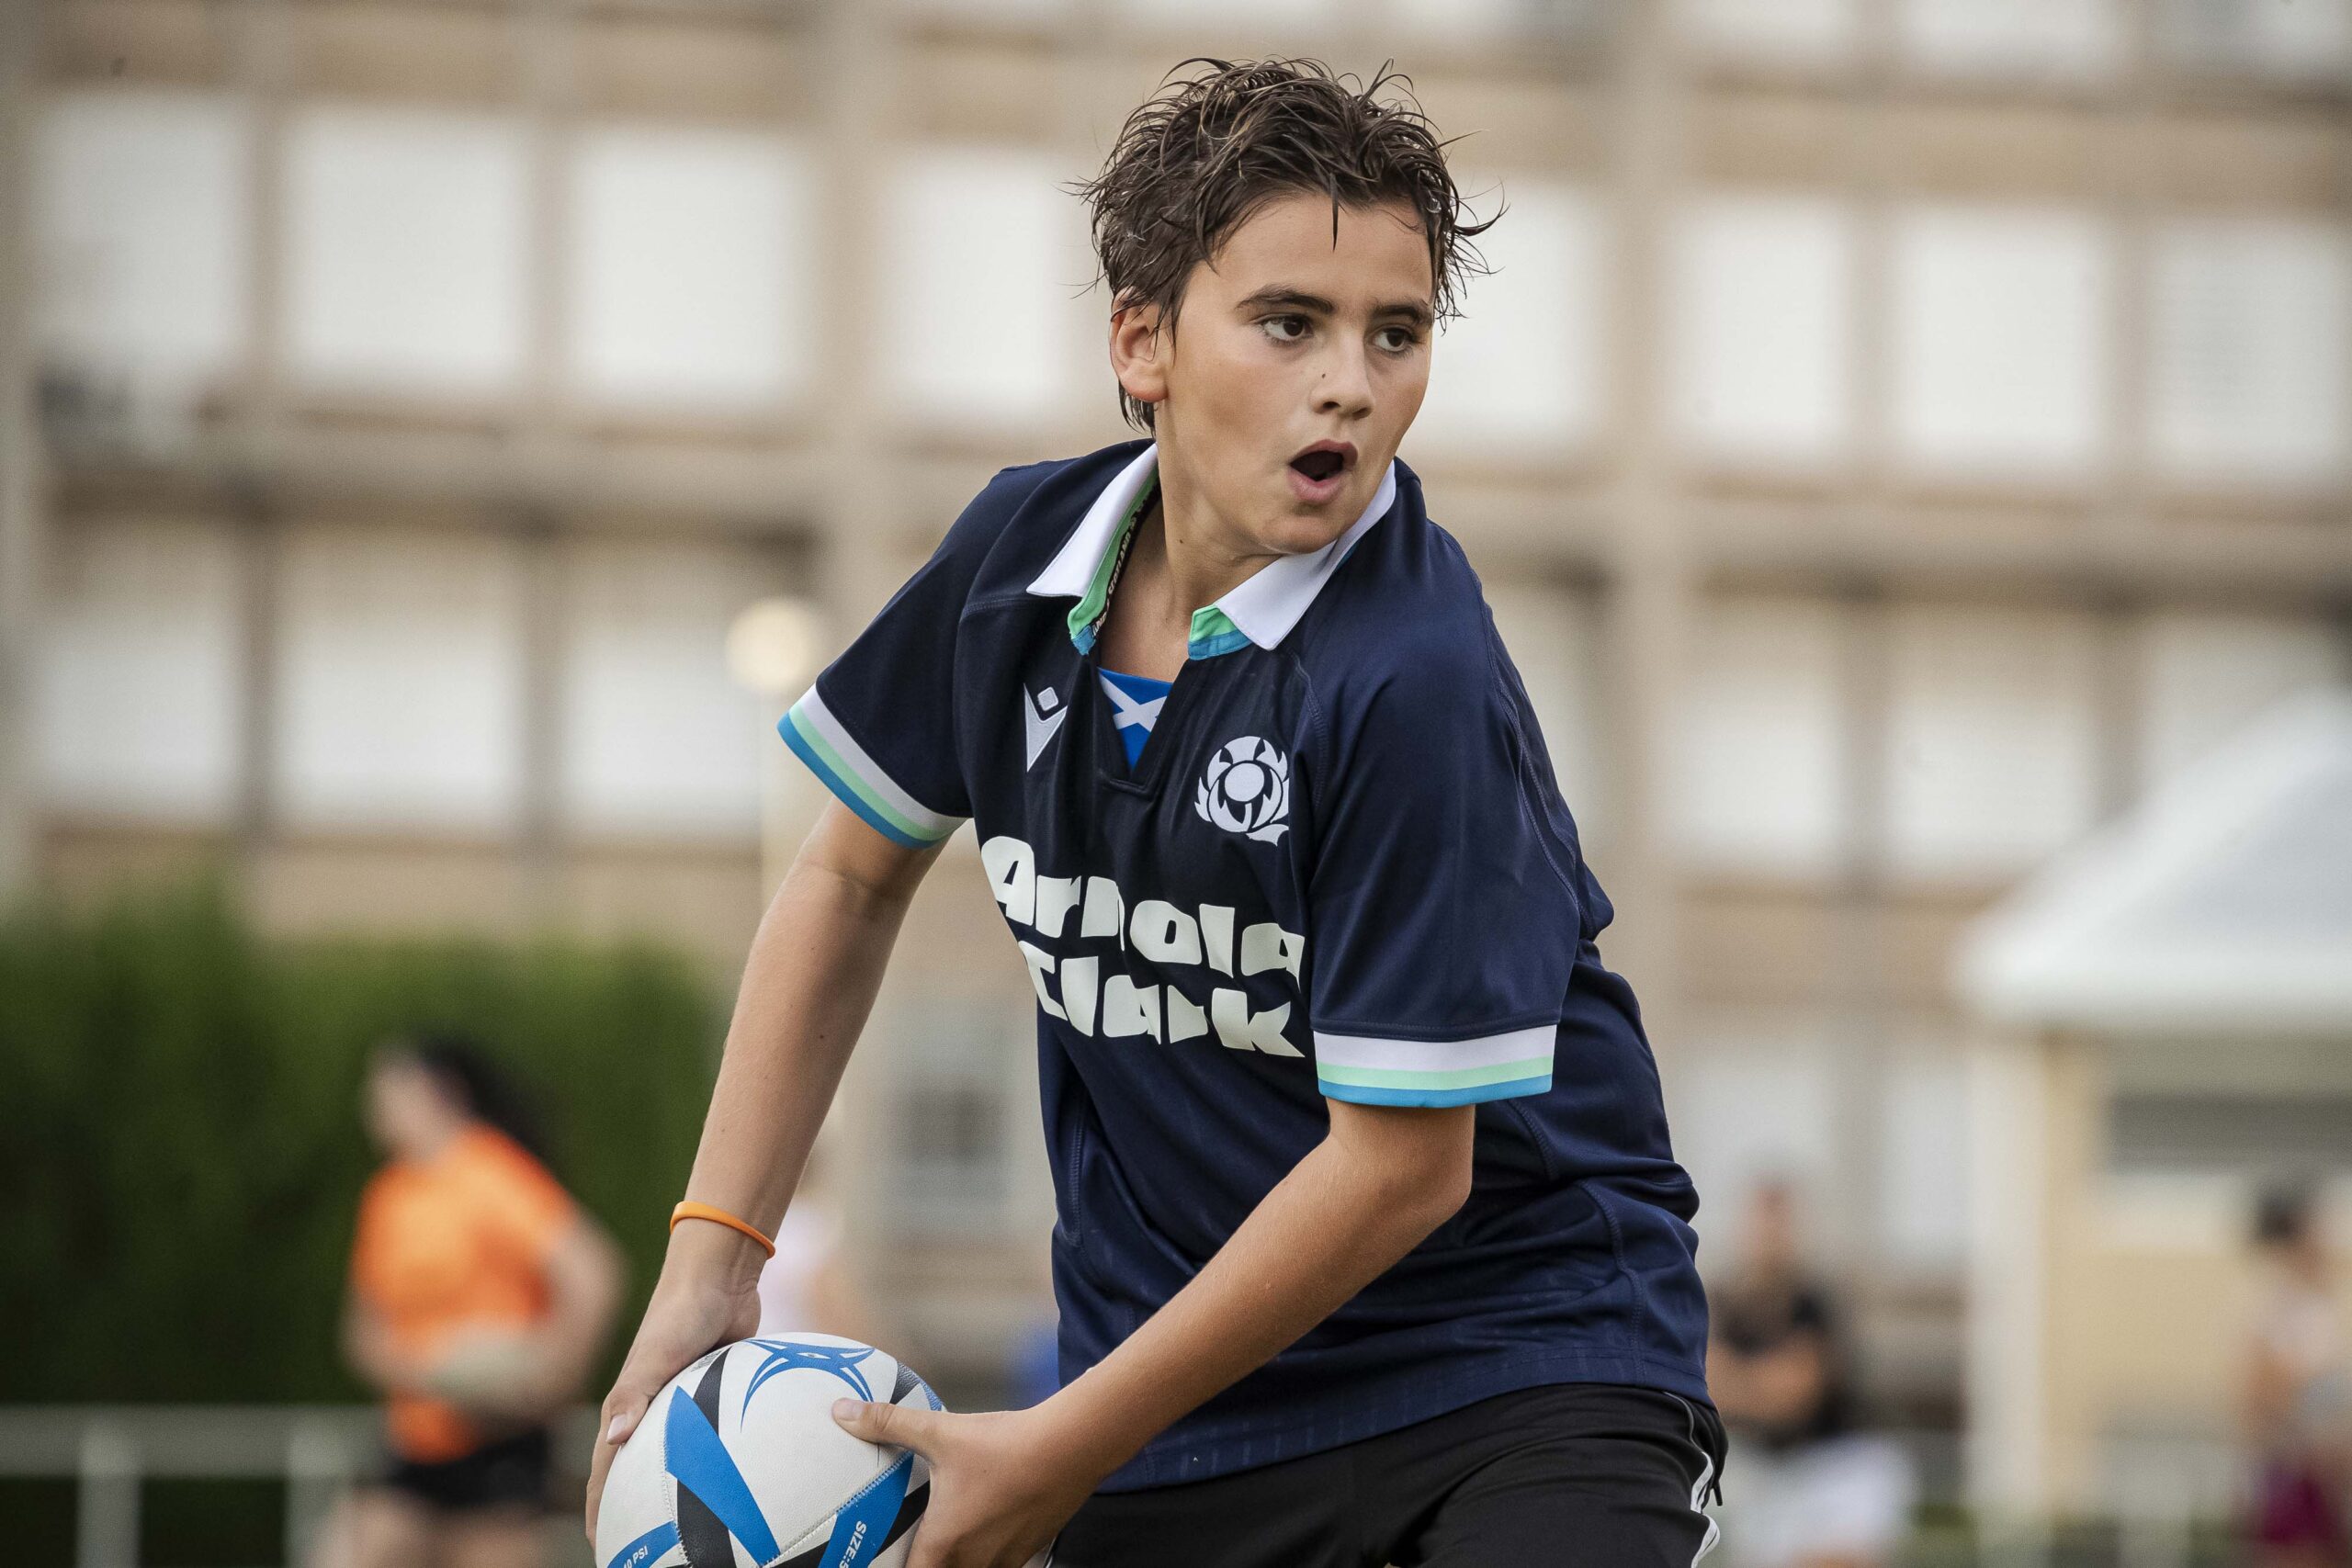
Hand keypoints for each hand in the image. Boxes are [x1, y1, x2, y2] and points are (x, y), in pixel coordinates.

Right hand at [583, 1223, 764, 1542]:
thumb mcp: (654, 1356)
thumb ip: (635, 1395)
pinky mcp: (714, 1394)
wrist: (720, 1277)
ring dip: (682, 1490)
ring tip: (699, 1529)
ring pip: (678, 1458)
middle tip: (648, 1548)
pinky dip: (719, 1461)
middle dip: (638, 1511)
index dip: (600, 1509)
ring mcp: (681, 1405)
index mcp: (627, 1408)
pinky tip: (744, 1484)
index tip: (603, 1546)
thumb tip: (614, 1440)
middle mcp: (650, 1411)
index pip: (606, 1470)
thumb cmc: (679, 1314)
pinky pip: (713, 1438)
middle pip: (639, 1472)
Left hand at [832, 1398, 1103, 1567]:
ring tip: (951, 1538)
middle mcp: (975, 1562)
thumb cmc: (1003, 1445)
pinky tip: (989, 1525)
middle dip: (928, 1563)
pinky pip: (1002, 1564)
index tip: (886, 1557)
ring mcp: (1007, 1559)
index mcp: (945, 1543)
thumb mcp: (939, 1431)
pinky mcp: (1032, 1548)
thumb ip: (887, 1423)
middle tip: (915, 1544)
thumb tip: (841, 1411)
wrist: (1070, 1447)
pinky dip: (990, 1554)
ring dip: (962, 1561)